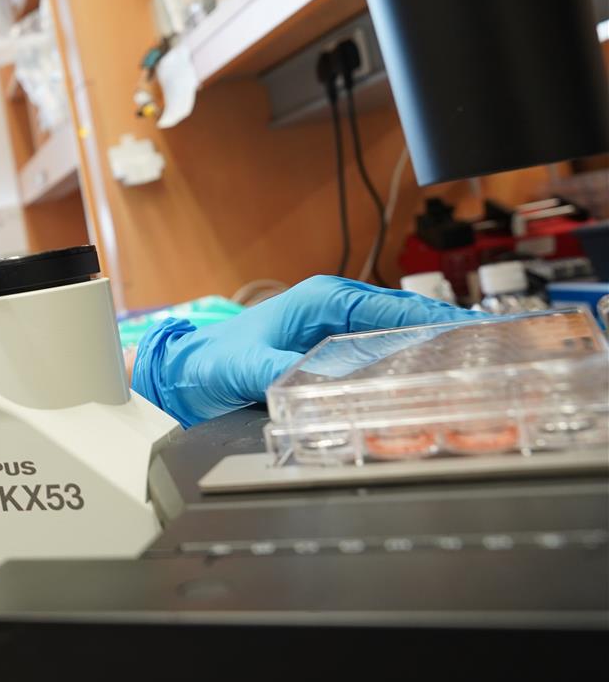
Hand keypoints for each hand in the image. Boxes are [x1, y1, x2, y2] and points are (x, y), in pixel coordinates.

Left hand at [130, 275, 475, 426]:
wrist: (189, 372)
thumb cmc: (214, 360)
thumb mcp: (248, 367)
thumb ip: (284, 371)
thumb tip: (324, 381)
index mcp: (321, 299)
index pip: (391, 304)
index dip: (434, 316)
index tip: (472, 329)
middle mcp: (334, 308)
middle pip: (405, 316)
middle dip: (446, 330)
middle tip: (491, 351)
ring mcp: (336, 329)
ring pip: (398, 334)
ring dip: (432, 346)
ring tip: (474, 365)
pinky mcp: (334, 350)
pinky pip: (382, 352)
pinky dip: (408, 361)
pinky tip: (430, 379)